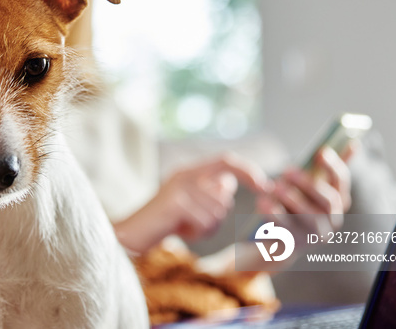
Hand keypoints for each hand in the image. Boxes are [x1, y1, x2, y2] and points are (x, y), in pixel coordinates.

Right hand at [114, 153, 270, 253]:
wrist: (131, 234)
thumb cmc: (164, 222)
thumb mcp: (190, 204)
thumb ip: (209, 192)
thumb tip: (229, 184)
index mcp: (189, 171)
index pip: (226, 160)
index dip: (248, 171)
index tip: (264, 186)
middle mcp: (184, 174)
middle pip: (224, 195)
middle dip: (217, 217)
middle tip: (195, 223)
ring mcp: (179, 187)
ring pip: (217, 211)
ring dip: (206, 226)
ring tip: (184, 226)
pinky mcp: (175, 203)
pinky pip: (205, 221)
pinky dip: (196, 232)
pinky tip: (180, 231)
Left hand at [256, 144, 354, 234]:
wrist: (276, 239)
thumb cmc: (293, 205)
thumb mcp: (306, 186)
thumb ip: (323, 168)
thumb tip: (352, 144)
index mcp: (337, 201)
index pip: (341, 182)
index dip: (333, 166)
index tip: (321, 151)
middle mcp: (332, 220)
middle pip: (329, 201)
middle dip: (308, 184)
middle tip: (287, 170)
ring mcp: (315, 234)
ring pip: (310, 216)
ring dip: (291, 199)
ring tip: (273, 187)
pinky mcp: (297, 244)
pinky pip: (288, 229)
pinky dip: (274, 214)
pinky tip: (263, 202)